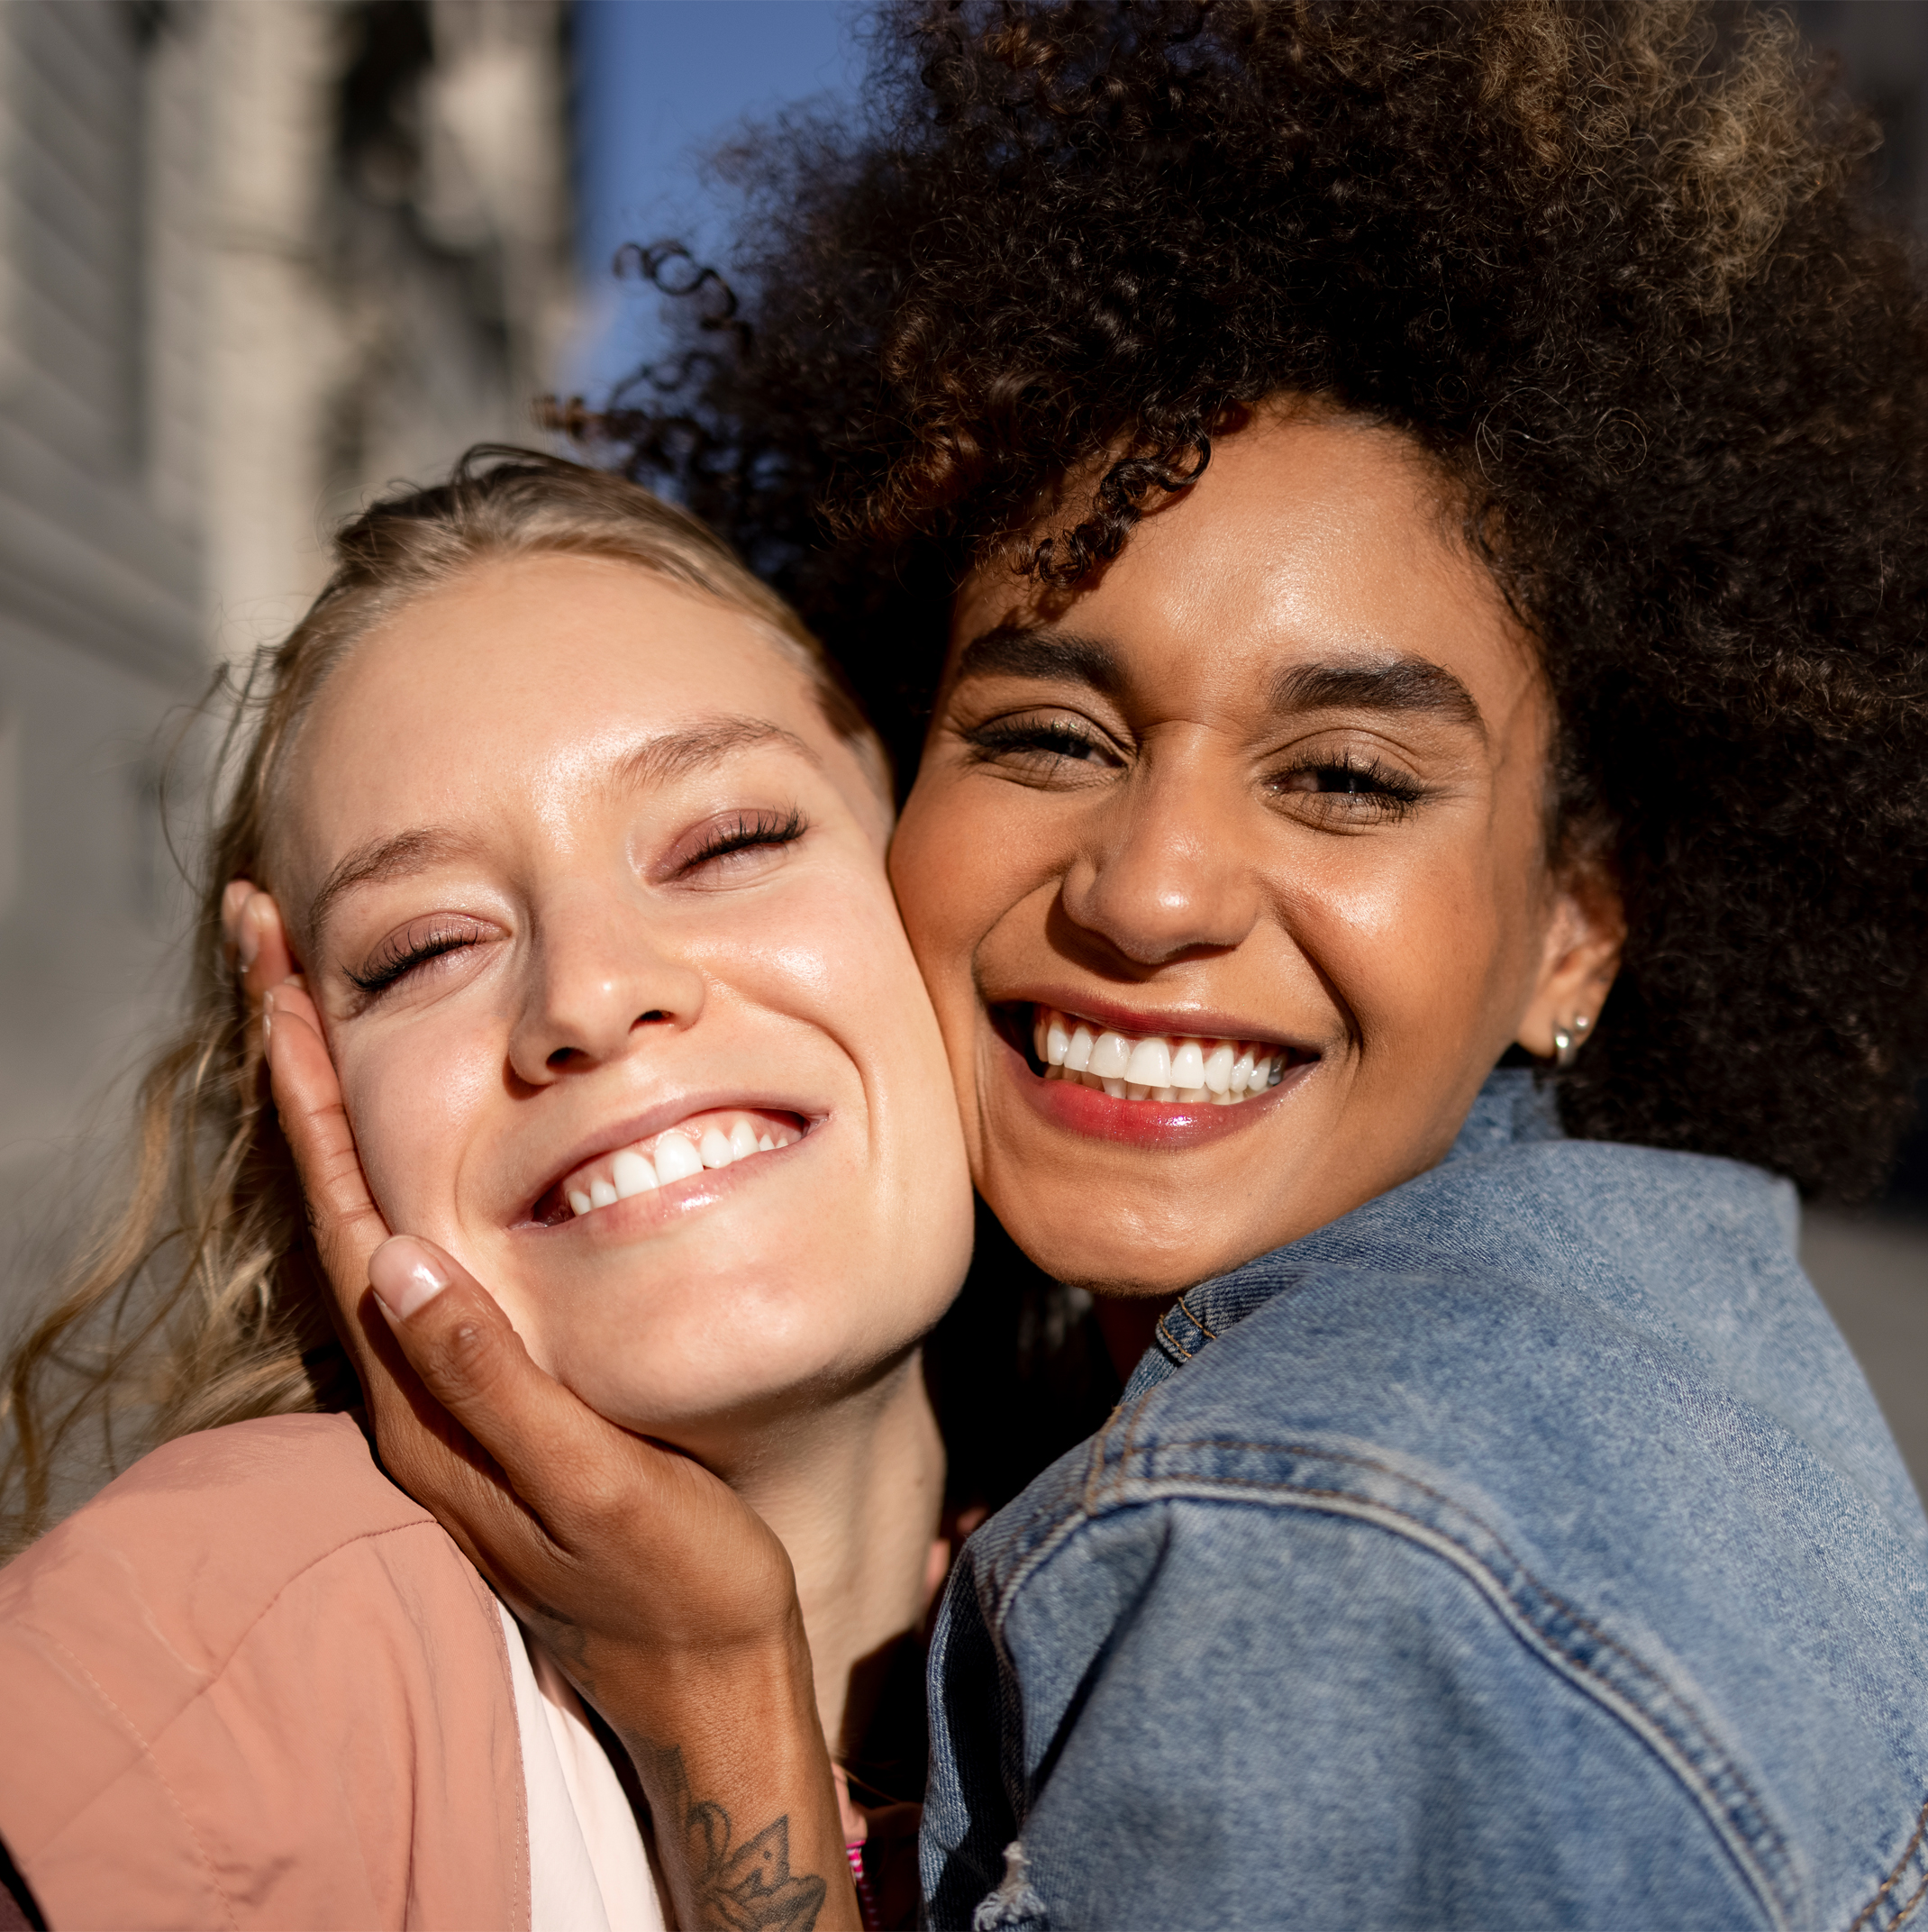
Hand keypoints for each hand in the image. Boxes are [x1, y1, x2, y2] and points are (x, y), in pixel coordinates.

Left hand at [222, 882, 859, 1930]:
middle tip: (274, 945)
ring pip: (370, 1218)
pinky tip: (420, 1134)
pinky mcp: (488, 1396)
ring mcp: (447, 1394)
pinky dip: (399, 1167)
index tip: (275, 970)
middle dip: (300, 1069)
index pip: (346, 1213)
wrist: (708, 1680)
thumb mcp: (594, 1489)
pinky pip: (419, 1255)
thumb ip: (495, 1384)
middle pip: (335, 1196)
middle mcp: (415, 1389)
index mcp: (430, 1400)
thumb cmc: (675, 1581)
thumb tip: (402, 1265)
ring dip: (339, 1108)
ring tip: (325, 1006)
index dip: (306, 1088)